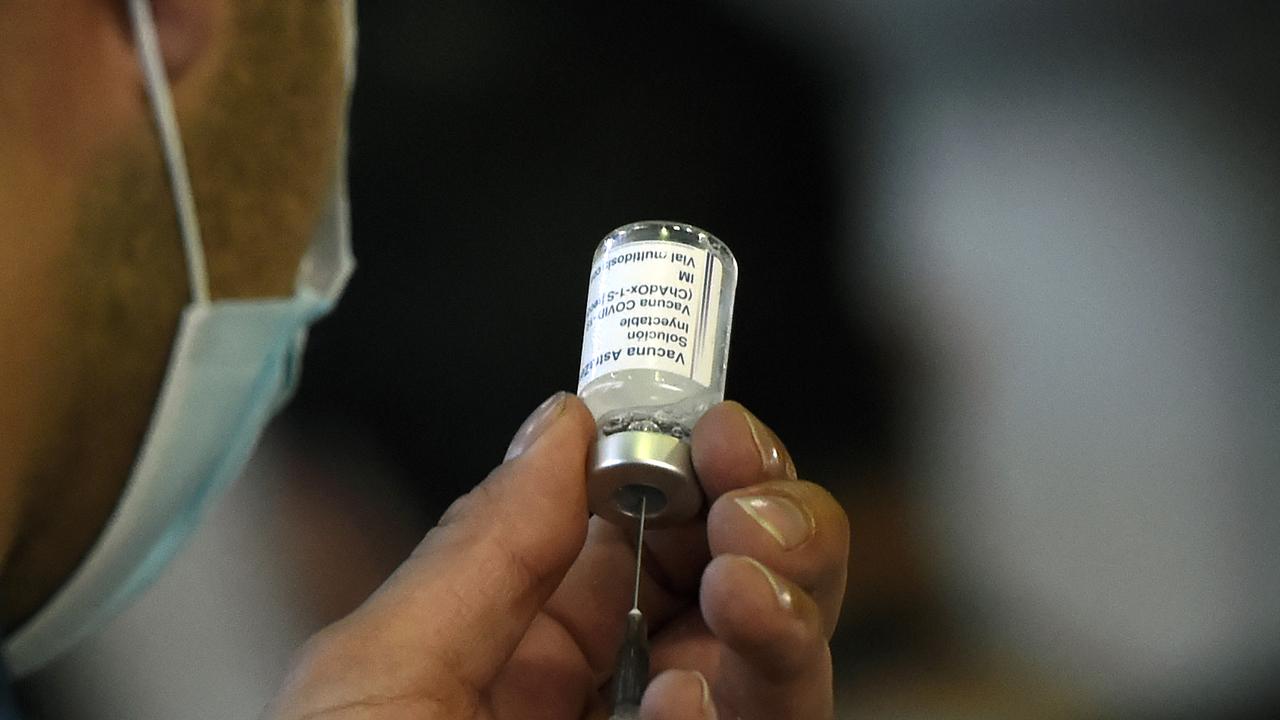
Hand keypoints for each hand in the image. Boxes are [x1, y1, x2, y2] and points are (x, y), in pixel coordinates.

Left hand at [265, 393, 848, 718]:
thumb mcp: (379, 680)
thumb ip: (485, 549)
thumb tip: (561, 421)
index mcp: (515, 658)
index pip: (632, 541)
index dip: (682, 470)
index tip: (711, 428)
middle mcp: (603, 712)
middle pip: (728, 592)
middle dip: (758, 522)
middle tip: (749, 492)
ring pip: (772, 673)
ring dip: (783, 604)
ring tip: (749, 576)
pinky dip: (751, 707)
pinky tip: (700, 694)